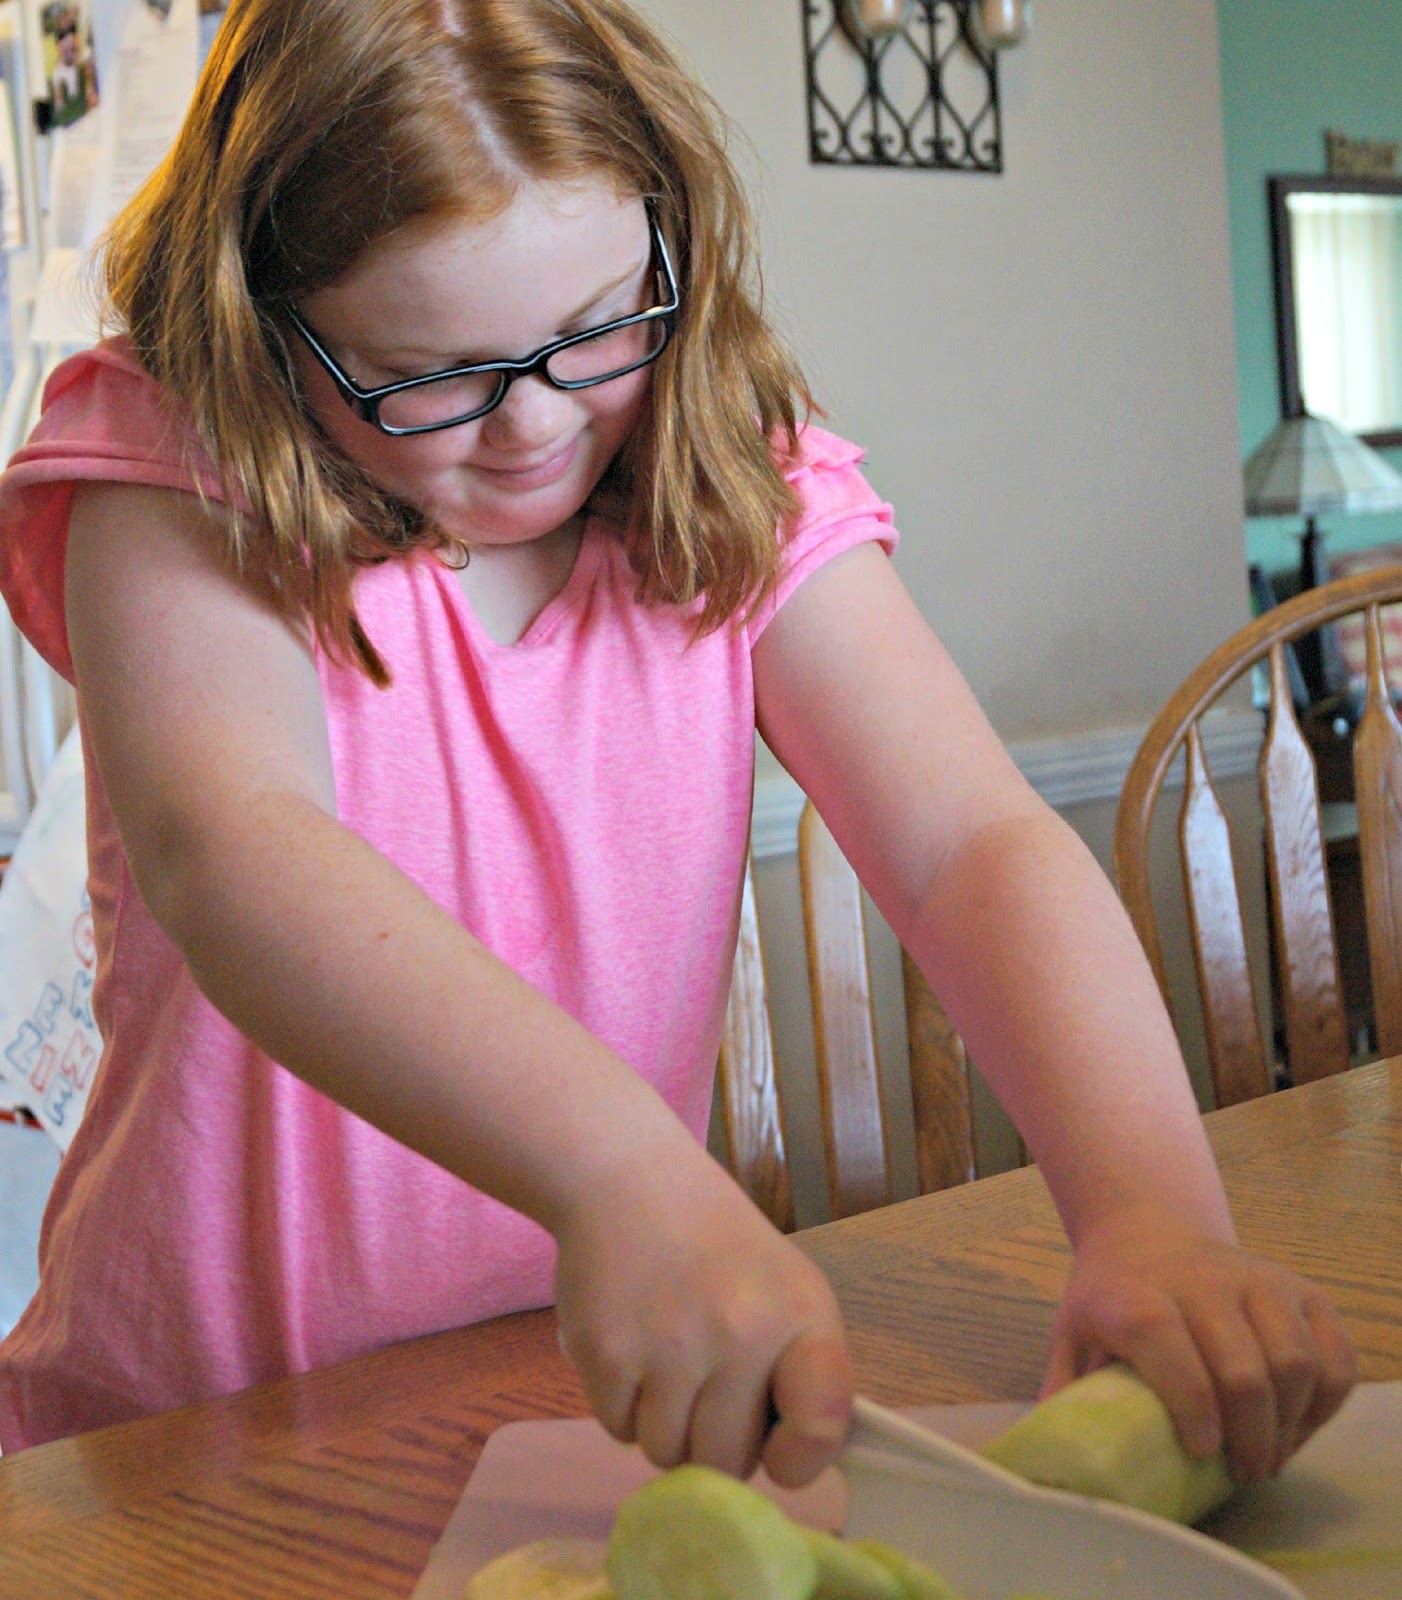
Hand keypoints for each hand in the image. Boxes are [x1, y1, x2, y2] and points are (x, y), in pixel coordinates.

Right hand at [552, 1146, 852, 1486]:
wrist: (631, 1180)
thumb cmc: (720, 1245)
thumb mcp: (788, 1289)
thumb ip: (804, 1372)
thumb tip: (802, 1463)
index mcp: (801, 1315)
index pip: (820, 1427)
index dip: (800, 1460)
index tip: (779, 1451)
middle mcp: (740, 1333)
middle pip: (727, 1462)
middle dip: (714, 1439)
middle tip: (705, 1386)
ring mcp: (669, 1346)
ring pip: (667, 1454)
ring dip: (663, 1424)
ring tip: (666, 1361)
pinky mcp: (606, 1353)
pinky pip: (617, 1429)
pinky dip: (621, 1403)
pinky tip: (631, 1346)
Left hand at [1043, 1207, 1356, 1483]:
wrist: (1148, 1236)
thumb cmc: (1112, 1301)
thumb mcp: (1071, 1337)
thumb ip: (1063, 1394)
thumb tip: (1057, 1459)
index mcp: (1134, 1292)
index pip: (1160, 1334)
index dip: (1186, 1397)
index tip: (1202, 1449)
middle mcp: (1200, 1279)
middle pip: (1241, 1367)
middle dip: (1248, 1438)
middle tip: (1240, 1472)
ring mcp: (1258, 1280)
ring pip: (1294, 1363)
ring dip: (1289, 1426)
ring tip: (1267, 1455)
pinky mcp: (1302, 1290)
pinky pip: (1334, 1354)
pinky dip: (1325, 1402)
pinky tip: (1296, 1425)